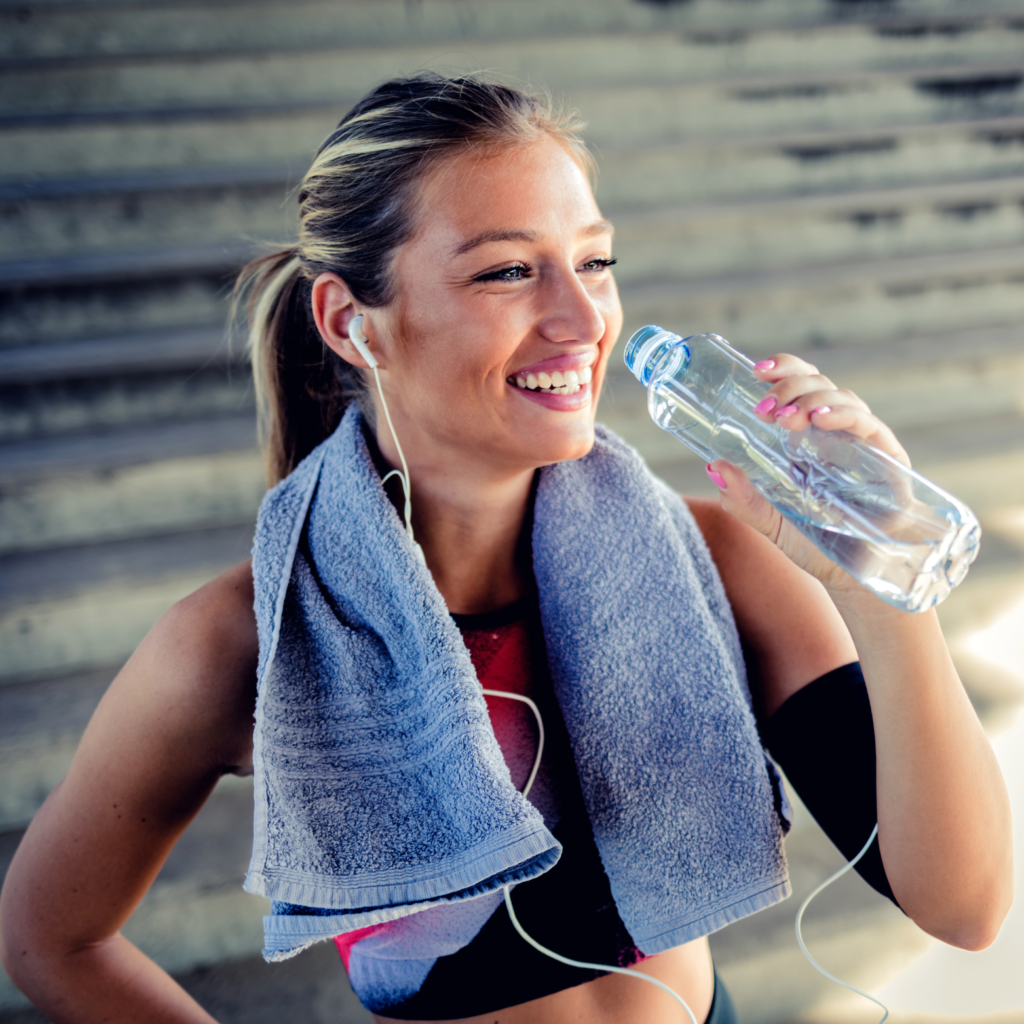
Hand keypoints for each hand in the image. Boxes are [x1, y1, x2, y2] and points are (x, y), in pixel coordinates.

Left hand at [706, 352, 909, 594]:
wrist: (854, 580)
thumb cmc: (815, 545)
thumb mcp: (770, 522)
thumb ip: (742, 499)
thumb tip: (713, 466)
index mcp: (807, 438)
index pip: (799, 385)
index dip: (783, 369)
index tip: (756, 370)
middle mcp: (836, 434)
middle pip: (818, 384)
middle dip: (790, 386)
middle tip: (766, 409)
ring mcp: (863, 445)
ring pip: (843, 398)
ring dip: (812, 399)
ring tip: (788, 416)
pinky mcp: (889, 462)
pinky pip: (870, 427)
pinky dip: (846, 416)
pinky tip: (822, 419)